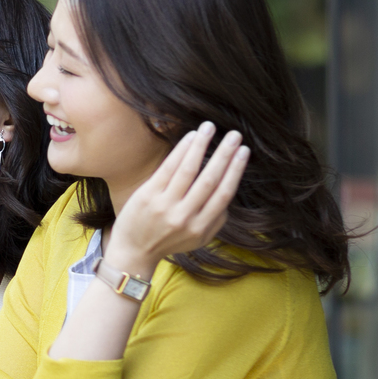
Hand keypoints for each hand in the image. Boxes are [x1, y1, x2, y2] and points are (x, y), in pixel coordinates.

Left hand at [104, 122, 248, 276]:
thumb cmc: (169, 241)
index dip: (235, 171)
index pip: (223, 194)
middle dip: (224, 155)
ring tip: (210, 127)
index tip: (244, 151)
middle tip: (234, 135)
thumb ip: (216, 220)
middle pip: (209, 180)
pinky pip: (168, 168)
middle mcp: (184, 217)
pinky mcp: (147, 195)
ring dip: (201, 146)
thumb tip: (228, 190)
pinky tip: (190, 137)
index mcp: (200, 227)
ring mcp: (164, 206)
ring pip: (188, 170)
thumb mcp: (198, 239)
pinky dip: (181, 151)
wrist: (133, 251)